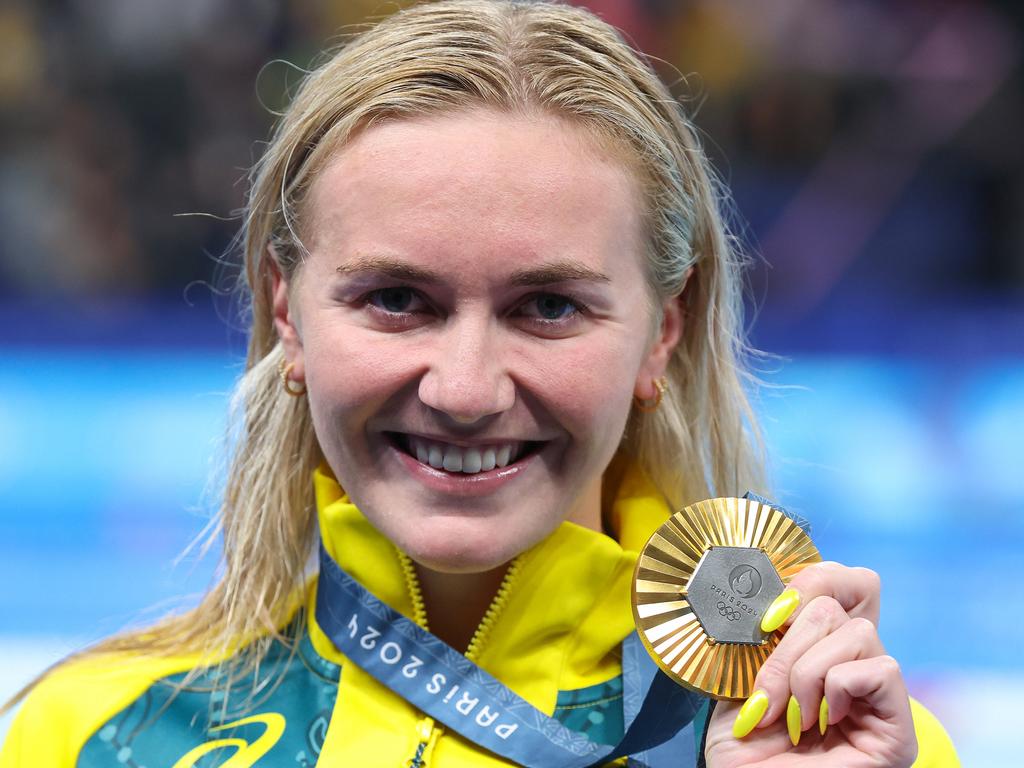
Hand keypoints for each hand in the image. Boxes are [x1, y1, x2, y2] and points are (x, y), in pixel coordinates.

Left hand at [703, 561, 917, 766]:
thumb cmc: (739, 748)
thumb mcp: (740, 675)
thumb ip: (763, 632)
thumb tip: (773, 586)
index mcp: (818, 647)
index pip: (841, 580)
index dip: (808, 579)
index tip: (767, 617)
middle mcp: (852, 666)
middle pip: (839, 599)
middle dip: (790, 641)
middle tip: (769, 693)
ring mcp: (877, 698)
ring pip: (857, 632)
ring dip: (807, 671)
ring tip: (793, 715)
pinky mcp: (897, 728)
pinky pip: (881, 669)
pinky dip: (840, 688)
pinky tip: (822, 722)